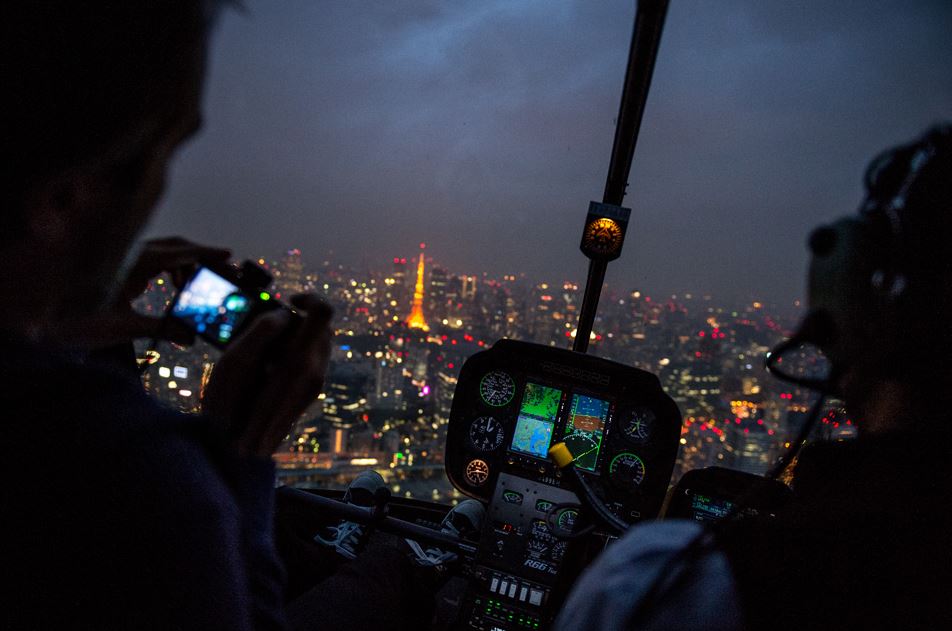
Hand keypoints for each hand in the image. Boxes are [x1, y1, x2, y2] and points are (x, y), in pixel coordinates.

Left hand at [61, 236, 230, 347]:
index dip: (205, 254)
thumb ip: (162, 329)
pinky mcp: (118, 266)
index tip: (228, 256)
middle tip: (219, 272)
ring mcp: (123, 258)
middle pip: (174, 246)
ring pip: (163, 251)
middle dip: (199, 258)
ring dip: (184, 265)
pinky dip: (169, 269)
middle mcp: (129, 254)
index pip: (178, 252)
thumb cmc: (79, 321)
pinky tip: (173, 287)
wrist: (45, 320)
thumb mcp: (124, 327)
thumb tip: (191, 337)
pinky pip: (152, 259)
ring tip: (194, 287)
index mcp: (134, 262)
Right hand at [202, 293, 333, 457]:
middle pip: (320, 324)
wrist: (237, 450)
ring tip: (265, 360)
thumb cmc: (228, 405)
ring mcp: (317, 381)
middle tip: (265, 341)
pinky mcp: (313, 388)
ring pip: (317, 338)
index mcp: (299, 360)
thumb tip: (287, 313)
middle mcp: (316, 370)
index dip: (308, 297)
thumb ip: (261, 331)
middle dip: (294, 322)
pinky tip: (269, 370)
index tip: (288, 301)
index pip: (323, 311)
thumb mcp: (234, 362)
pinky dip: (292, 351)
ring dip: (292, 338)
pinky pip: (310, 355)